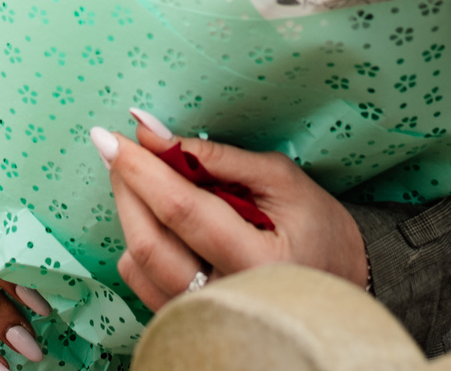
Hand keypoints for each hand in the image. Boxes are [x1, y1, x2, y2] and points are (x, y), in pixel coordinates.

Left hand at [97, 110, 368, 310]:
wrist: (340, 279)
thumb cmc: (316, 226)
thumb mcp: (279, 178)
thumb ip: (215, 157)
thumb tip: (151, 132)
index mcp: (259, 263)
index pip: (182, 211)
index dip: (141, 169)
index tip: (111, 136)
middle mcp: (228, 297)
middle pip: (149, 242)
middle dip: (125, 186)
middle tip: (117, 147)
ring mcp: (204, 314)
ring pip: (138, 264)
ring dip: (127, 210)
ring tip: (139, 177)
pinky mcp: (187, 318)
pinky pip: (140, 281)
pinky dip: (137, 241)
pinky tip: (156, 218)